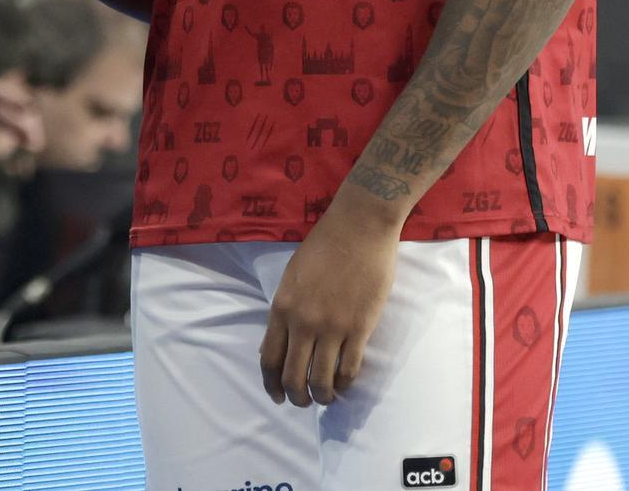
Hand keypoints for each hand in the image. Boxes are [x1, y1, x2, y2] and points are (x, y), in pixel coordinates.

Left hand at [259, 191, 400, 406]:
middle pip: (292, 378)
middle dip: (297, 398)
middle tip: (305, 402)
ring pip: (322, 382)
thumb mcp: (292, 276)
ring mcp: (332, 327)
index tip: (277, 397)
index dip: (272, 385)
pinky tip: (346, 383)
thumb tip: (278, 345)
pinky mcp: (360, 328)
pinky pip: (349, 369)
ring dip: (323, 397)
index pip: (269, 360)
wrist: (359, 226)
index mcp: (282, 307)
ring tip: (327, 397)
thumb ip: (285, 311)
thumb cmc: (324, 245)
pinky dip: (346, 384)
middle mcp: (303, 322)